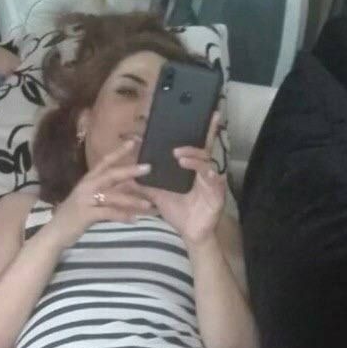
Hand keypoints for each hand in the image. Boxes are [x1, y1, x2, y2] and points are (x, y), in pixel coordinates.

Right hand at [47, 140, 154, 247]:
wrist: (55, 233)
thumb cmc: (73, 217)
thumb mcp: (88, 200)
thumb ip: (103, 192)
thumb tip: (125, 186)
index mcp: (87, 181)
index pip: (104, 162)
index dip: (118, 152)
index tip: (133, 142)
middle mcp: (86, 186)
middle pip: (111, 175)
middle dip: (130, 171)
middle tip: (148, 167)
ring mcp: (85, 200)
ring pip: (113, 197)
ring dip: (132, 201)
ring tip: (148, 204)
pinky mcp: (86, 214)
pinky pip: (108, 213)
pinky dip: (122, 216)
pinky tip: (134, 220)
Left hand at [144, 113, 225, 245]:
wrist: (190, 234)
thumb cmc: (179, 212)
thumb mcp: (158, 195)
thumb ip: (146, 183)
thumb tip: (129, 172)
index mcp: (192, 168)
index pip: (194, 144)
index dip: (200, 128)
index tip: (202, 112)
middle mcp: (204, 171)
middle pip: (205, 147)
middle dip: (201, 134)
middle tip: (181, 140)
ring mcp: (211, 181)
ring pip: (206, 161)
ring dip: (193, 156)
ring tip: (179, 156)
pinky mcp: (217, 193)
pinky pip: (212, 179)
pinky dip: (205, 173)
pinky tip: (198, 170)